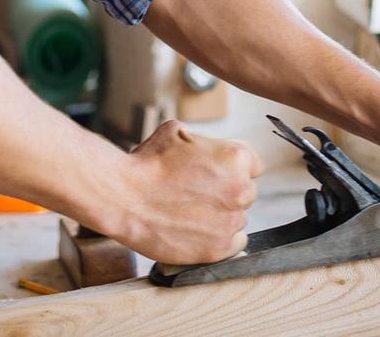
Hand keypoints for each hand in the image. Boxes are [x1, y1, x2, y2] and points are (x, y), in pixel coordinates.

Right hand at [110, 120, 262, 264]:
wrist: (125, 197)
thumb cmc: (148, 162)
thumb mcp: (179, 131)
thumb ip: (206, 142)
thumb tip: (211, 150)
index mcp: (235, 157)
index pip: (253, 164)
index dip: (233, 166)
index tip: (218, 172)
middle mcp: (241, 189)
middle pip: (246, 191)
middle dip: (227, 190)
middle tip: (198, 191)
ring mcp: (231, 221)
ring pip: (238, 217)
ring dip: (221, 214)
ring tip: (190, 210)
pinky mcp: (219, 248)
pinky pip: (235, 242)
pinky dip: (220, 237)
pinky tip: (198, 228)